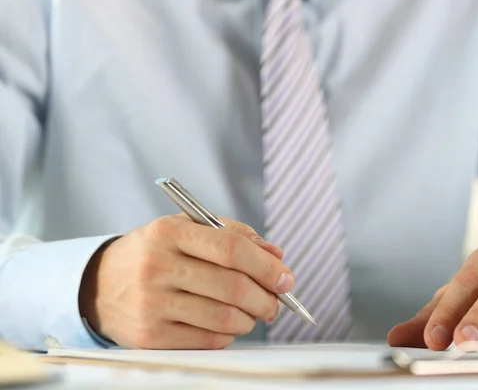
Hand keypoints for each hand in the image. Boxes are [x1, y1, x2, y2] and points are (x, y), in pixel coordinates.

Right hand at [79, 215, 292, 348]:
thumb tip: (276, 255)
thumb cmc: (156, 253)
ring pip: (223, 318)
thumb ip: (234, 235)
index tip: (286, 278)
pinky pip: (207, 340)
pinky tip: (227, 325)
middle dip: (266, 298)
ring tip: (253, 313)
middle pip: (232, 287)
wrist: (99, 284)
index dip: (266, 266)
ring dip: (250, 319)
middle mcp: (157, 265)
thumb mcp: (186, 229)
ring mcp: (150, 303)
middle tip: (276, 302)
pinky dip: (228, 335)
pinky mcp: (148, 336)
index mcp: (169, 232)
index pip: (231, 248)